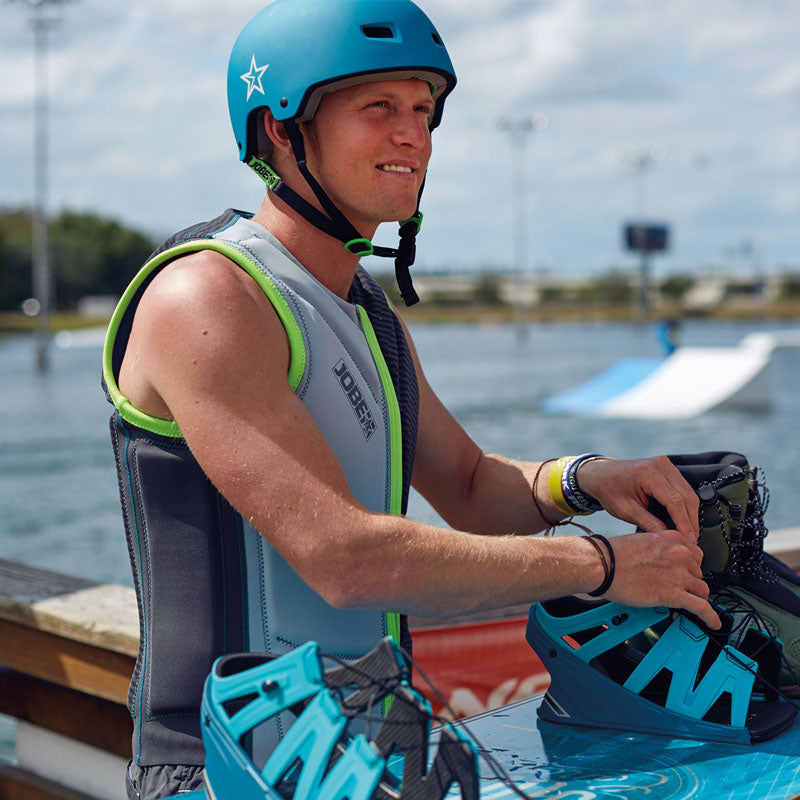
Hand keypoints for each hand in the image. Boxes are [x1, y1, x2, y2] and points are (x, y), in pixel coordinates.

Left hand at [577, 456, 699, 539]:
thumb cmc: (608, 490)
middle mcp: (660, 465)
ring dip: (691, 513)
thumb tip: (670, 538)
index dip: (684, 523)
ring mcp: (665, 464)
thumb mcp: (626, 511)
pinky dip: (685, 505)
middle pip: (687, 496)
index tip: (689, 540)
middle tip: (691, 541)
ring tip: (689, 534)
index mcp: (647, 473)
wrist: (599, 474)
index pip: (675, 501)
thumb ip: (649, 523)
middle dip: (691, 520)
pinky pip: (683, 488)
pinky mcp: (667, 468)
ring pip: (688, 492)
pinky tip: (683, 520)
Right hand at [602, 529, 719, 629]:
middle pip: (698, 573)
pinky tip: (712, 622)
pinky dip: (709, 617)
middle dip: (690, 582)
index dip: (691, 567)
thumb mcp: (642, 541)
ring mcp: (678, 574)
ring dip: (695, 598)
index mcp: (671, 539)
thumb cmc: (613, 554)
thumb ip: (659, 549)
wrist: (602, 565)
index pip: (696, 555)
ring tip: (690, 605)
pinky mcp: (674, 594)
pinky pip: (701, 608)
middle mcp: (679, 554)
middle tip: (679, 589)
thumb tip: (663, 562)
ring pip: (702, 590)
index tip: (689, 574)